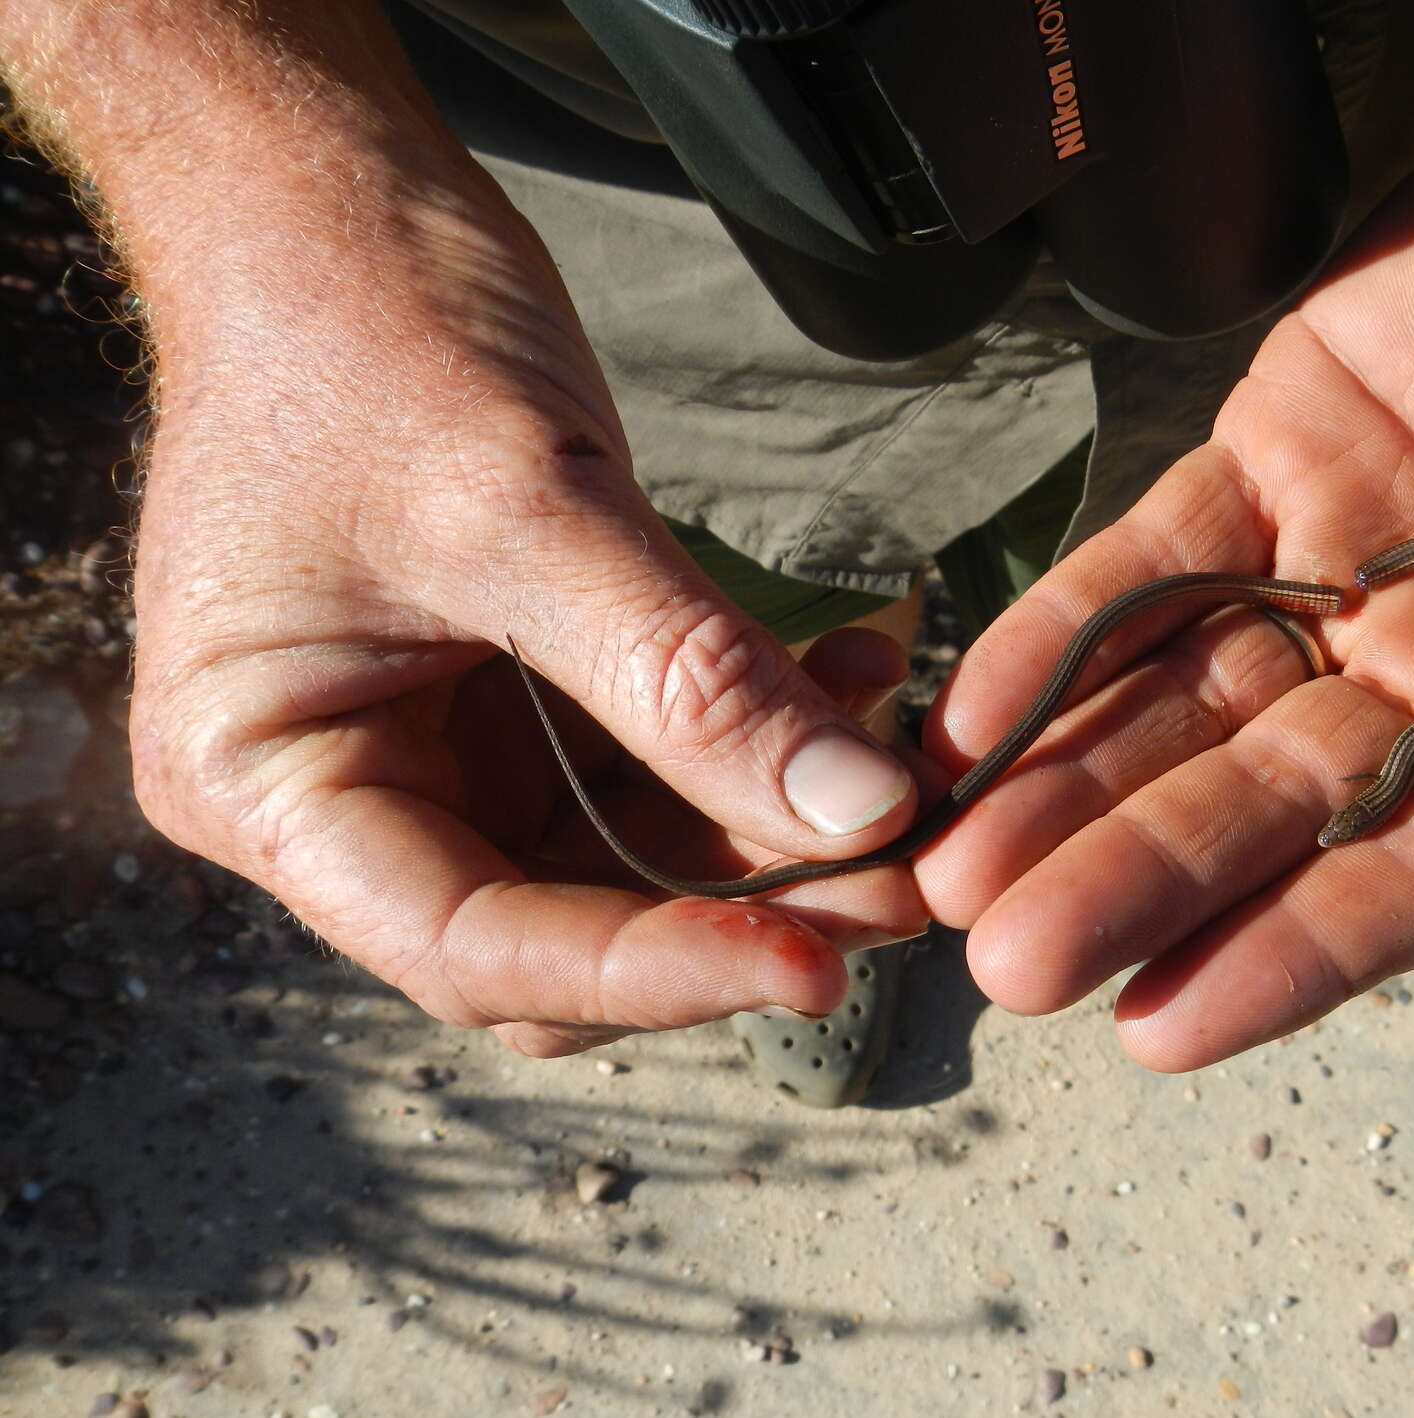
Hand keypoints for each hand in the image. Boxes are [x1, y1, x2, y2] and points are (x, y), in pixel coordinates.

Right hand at [126, 171, 930, 1059]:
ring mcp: (434, 751)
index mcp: (266, 782)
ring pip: (626, 859)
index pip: (470, 946)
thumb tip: (861, 814)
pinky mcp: (514, 703)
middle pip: (558, 926)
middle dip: (732, 909)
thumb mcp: (526, 508)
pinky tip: (852, 678)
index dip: (650, 974)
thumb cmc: (363, 324)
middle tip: (898, 879)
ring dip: (769, 829)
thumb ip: (689, 678)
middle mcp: (345, 796)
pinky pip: (650, 766)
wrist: (334, 201)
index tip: (814, 967)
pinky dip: (752, 739)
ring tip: (902, 779)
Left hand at [916, 24, 1413, 1067]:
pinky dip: (1069, 630)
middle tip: (1005, 963)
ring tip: (954, 872)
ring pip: (1192, 699)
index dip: (1288, 954)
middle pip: (1271, 804)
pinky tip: (975, 711)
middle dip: (1139, 880)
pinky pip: (1159, 558)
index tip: (1158, 1028)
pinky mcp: (1281, 454)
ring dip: (1075, 782)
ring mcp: (1354, 565)